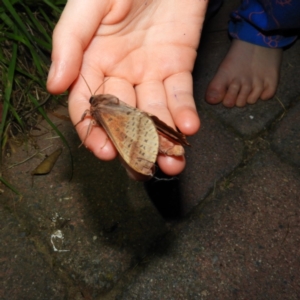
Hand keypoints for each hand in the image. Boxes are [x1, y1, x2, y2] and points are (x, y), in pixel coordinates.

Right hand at [47, 0, 206, 178]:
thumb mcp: (88, 6)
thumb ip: (69, 43)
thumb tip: (54, 86)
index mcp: (93, 64)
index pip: (89, 106)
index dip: (94, 131)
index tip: (105, 153)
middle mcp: (121, 74)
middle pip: (124, 118)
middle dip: (133, 146)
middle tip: (142, 171)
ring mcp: (150, 73)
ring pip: (154, 113)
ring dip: (163, 139)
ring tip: (171, 163)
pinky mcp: (177, 67)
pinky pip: (180, 94)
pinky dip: (184, 112)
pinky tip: (188, 129)